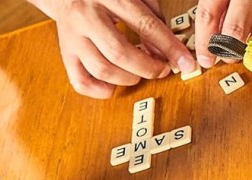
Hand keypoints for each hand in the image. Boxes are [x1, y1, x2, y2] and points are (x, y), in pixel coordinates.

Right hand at [33, 0, 197, 97]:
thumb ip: (153, 18)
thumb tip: (166, 51)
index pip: (145, 25)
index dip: (169, 48)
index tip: (186, 63)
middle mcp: (87, 16)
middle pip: (119, 52)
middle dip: (147, 68)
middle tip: (162, 70)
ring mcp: (73, 36)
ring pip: (101, 69)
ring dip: (127, 79)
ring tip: (139, 75)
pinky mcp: (65, 52)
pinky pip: (79, 81)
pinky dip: (100, 91)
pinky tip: (114, 86)